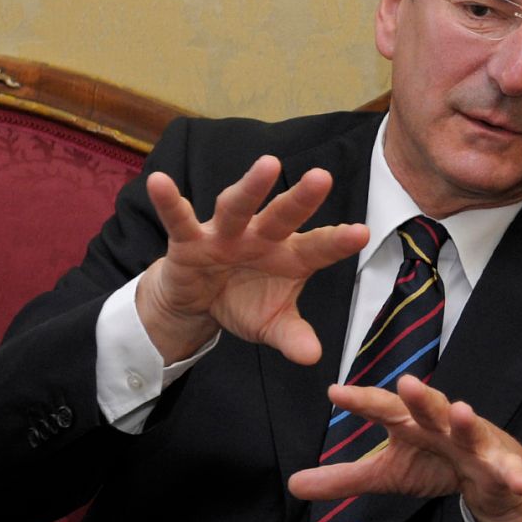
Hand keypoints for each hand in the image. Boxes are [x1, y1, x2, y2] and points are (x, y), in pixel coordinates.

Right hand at [135, 156, 368, 363]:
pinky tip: (159, 182)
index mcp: (289, 256)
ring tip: (267, 165)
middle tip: (322, 177)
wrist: (198, 301)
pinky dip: (169, 202)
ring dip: (251, 188)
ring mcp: (224, 235)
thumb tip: (313, 357)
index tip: (362, 232)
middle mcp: (260, 237)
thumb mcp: (271, 325)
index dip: (338, 241)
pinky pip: (179, 220)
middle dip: (301, 199)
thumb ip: (293, 336)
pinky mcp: (189, 240)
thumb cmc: (244, 302)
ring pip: (237, 208)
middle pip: (282, 216)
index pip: (318, 247)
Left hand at [287, 374, 521, 521]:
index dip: (362, 401)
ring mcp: (474, 443)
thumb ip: (343, 478)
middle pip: (430, 407)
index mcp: (412, 423)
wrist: (493, 479)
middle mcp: (442, 425)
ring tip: (461, 411)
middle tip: (406, 384)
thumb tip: (293, 484)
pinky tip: (516, 479)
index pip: (384, 408)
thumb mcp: (387, 473)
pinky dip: (513, 473)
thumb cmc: (438, 464)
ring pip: (470, 429)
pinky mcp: (501, 464)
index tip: (335, 393)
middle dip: (421, 396)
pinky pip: (507, 469)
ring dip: (466, 421)